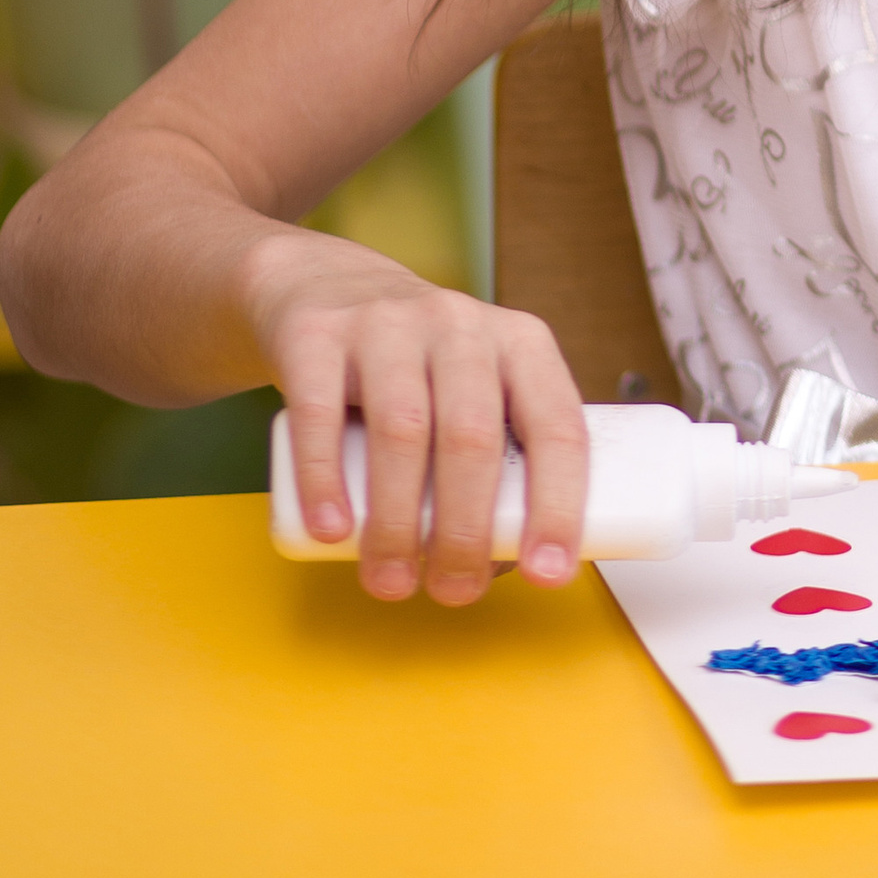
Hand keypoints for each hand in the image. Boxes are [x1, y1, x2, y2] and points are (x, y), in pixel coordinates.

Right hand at [243, 231, 588, 605]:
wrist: (327, 288)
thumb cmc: (421, 368)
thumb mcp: (478, 390)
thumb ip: (497, 459)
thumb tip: (505, 561)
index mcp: (520, 344)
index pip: (557, 425)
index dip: (558, 504)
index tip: (548, 574)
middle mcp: (461, 325)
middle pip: (473, 436)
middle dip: (466, 531)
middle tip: (453, 590)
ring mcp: (388, 325)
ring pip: (403, 429)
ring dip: (398, 522)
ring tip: (392, 580)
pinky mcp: (319, 337)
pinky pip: (321, 412)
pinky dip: (325, 480)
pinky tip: (333, 530)